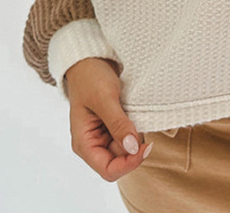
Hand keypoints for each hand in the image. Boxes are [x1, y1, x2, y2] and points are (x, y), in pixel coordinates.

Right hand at [64, 57, 152, 181]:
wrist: (89, 59)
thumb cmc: (90, 77)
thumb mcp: (105, 99)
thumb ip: (118, 124)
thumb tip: (132, 149)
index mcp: (84, 143)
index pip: (108, 170)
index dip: (128, 164)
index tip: (145, 146)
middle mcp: (93, 144)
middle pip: (120, 161)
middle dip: (134, 148)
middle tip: (143, 125)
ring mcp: (103, 135)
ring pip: (126, 149)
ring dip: (136, 137)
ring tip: (137, 114)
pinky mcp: (113, 126)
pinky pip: (128, 136)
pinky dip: (136, 129)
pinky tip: (137, 114)